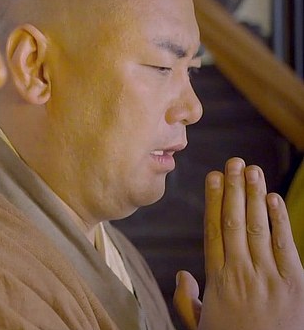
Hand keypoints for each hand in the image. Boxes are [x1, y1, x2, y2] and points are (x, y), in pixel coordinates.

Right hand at [174, 157, 303, 329]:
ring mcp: (269, 276)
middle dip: (233, 189)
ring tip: (251, 169)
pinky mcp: (294, 283)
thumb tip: (183, 275)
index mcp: (218, 280)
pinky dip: (279, 220)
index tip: (211, 178)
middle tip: (232, 162)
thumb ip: (187, 301)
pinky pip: (285, 244)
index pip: (213, 231)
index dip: (212, 201)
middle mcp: (242, 272)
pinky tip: (273, 199)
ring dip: (254, 195)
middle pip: (233, 221)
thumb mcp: (200, 326)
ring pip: (257, 226)